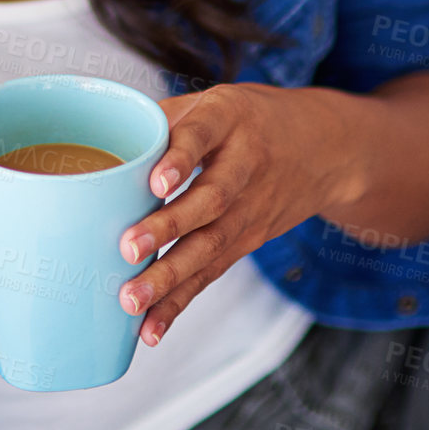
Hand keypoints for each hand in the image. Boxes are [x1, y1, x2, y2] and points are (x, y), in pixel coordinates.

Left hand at [115, 83, 358, 346]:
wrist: (326, 150)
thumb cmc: (249, 120)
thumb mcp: (214, 102)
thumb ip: (162, 119)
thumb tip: (101, 145)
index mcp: (229, 118)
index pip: (202, 137)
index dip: (180, 159)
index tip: (156, 183)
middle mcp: (244, 165)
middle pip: (209, 201)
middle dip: (167, 228)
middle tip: (128, 248)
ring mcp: (249, 209)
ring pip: (210, 245)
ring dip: (169, 277)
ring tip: (131, 299)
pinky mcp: (246, 242)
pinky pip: (211, 273)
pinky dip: (180, 303)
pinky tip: (151, 327)